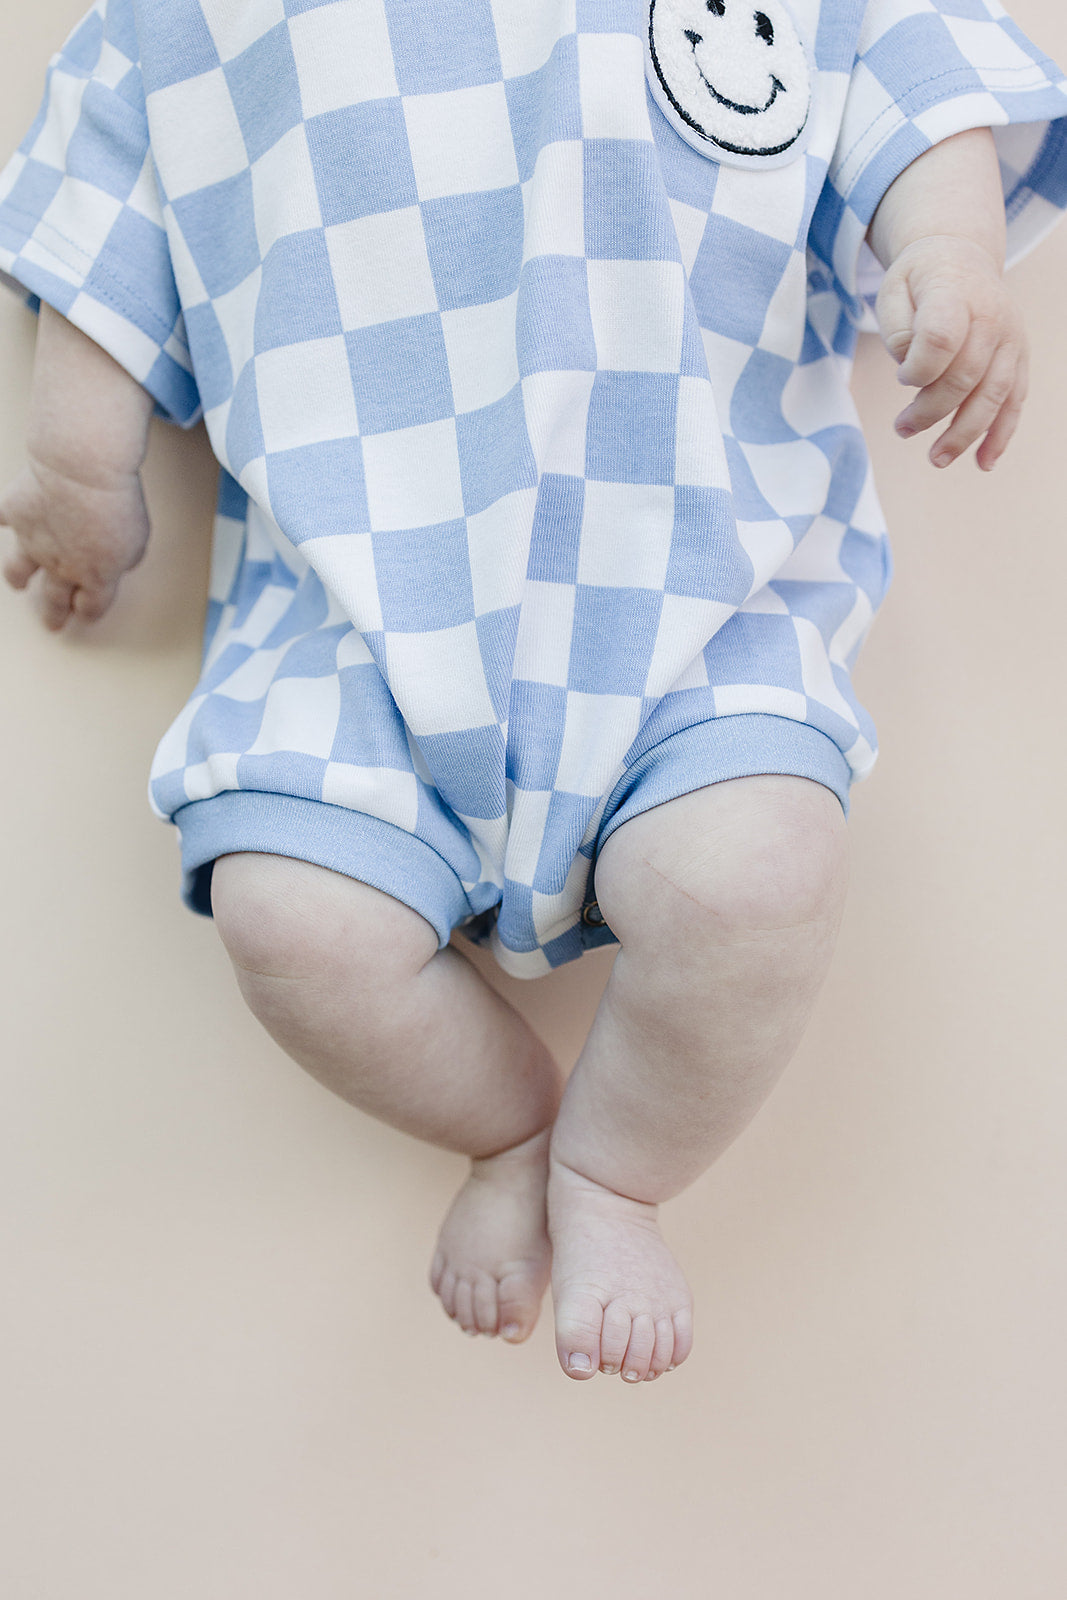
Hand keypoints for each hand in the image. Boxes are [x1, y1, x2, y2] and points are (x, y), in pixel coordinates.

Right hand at [0, 454, 149, 629]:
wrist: (81, 471)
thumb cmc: (114, 501)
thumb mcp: (138, 540)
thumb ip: (126, 559)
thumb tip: (120, 562)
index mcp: (96, 576)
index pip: (91, 606)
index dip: (88, 612)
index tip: (85, 614)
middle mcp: (61, 565)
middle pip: (55, 599)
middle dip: (55, 614)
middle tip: (53, 623)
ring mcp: (33, 541)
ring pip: (19, 570)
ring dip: (19, 578)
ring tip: (19, 583)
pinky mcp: (16, 513)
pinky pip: (3, 519)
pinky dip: (2, 520)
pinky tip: (1, 521)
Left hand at [874, 234, 1027, 471]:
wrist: (961, 258)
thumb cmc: (920, 281)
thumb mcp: (892, 290)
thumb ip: (897, 331)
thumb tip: (912, 375)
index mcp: (956, 293)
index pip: (941, 339)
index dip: (918, 369)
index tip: (901, 378)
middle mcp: (992, 316)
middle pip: (965, 376)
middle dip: (931, 412)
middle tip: (902, 429)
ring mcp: (1011, 339)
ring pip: (993, 395)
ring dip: (964, 434)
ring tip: (936, 459)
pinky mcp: (1019, 357)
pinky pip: (1015, 400)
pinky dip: (1000, 435)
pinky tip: (984, 462)